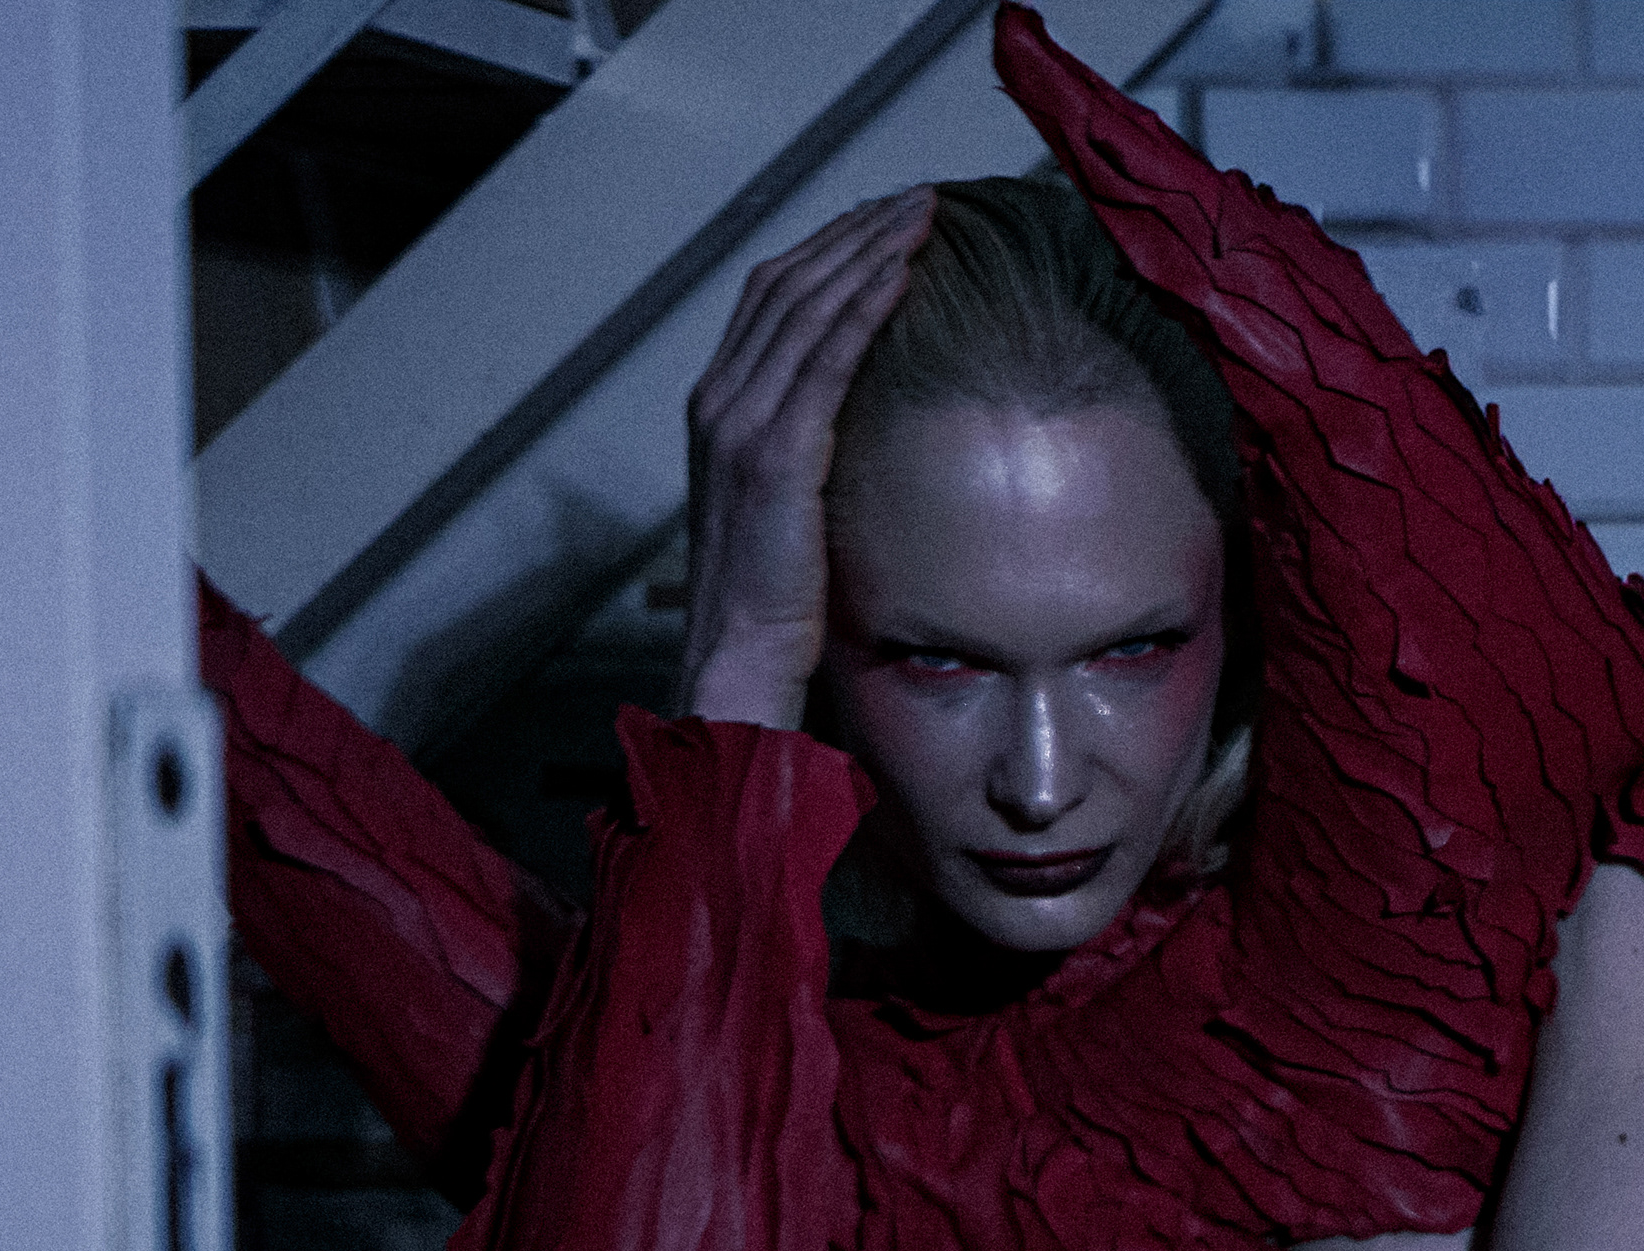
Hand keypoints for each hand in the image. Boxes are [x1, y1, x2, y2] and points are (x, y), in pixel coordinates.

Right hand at [676, 190, 932, 729]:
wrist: (738, 658)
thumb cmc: (775, 597)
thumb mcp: (789, 506)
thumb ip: (808, 452)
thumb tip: (862, 425)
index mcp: (721, 408)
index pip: (773, 297)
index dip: (830, 250)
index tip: (888, 219)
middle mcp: (720, 402)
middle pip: (789, 285)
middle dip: (855, 234)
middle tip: (917, 199)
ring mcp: (740, 425)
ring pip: (807, 309)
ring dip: (867, 254)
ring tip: (923, 217)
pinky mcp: (774, 457)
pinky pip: (823, 362)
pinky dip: (862, 310)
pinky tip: (902, 275)